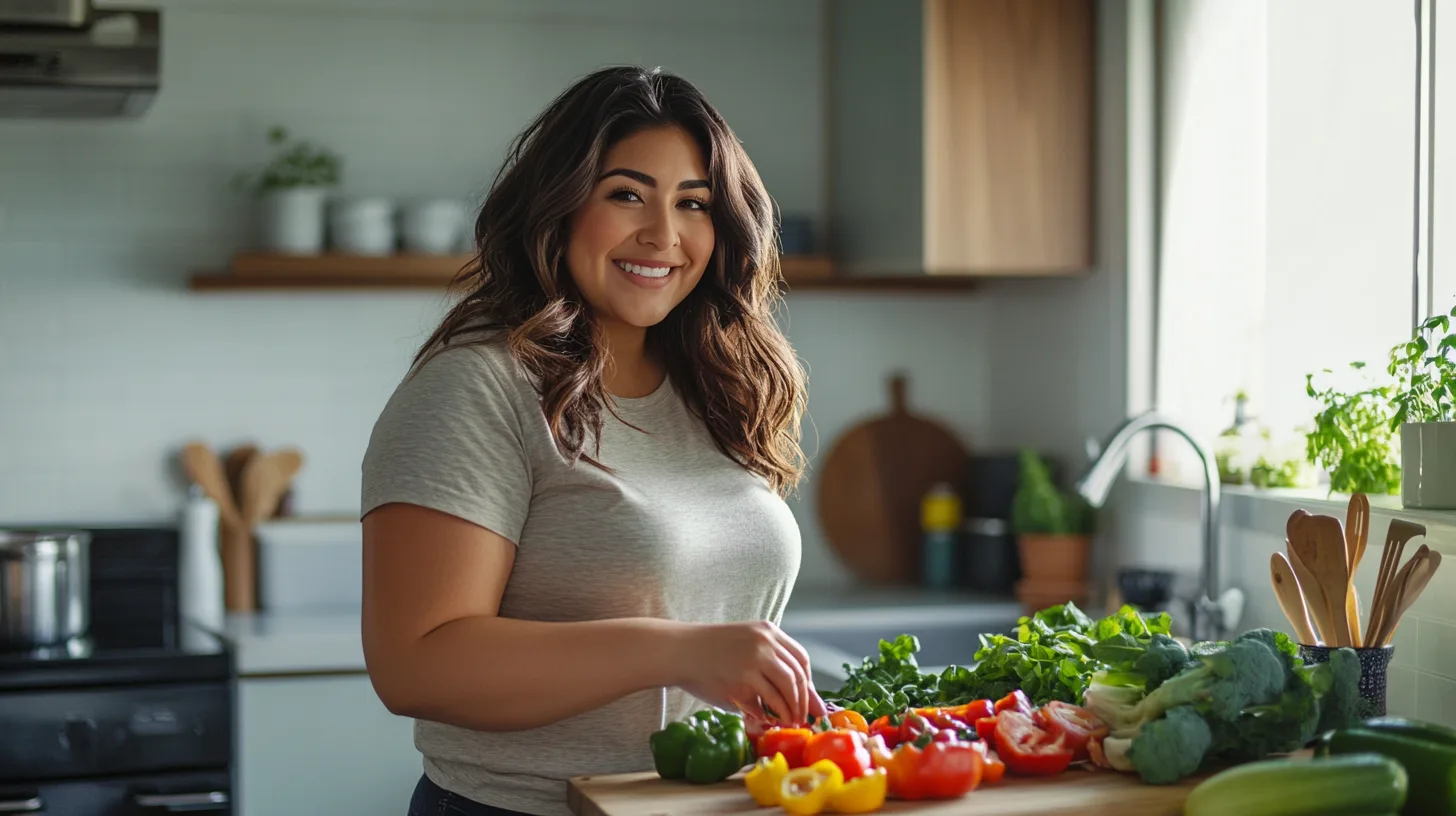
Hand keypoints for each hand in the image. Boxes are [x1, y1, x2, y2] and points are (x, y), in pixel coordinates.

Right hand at [675, 620, 826, 726]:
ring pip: (787, 690)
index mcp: (768, 631)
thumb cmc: (711, 650)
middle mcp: (765, 643)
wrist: (680, 651)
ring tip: (790, 722)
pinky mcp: (742, 681)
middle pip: (798, 676)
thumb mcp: (744, 642)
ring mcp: (754, 661)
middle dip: (805, 701)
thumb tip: (794, 693)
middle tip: (806, 717)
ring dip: (792, 710)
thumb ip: (768, 660)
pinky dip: (772, 715)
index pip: (801, 659)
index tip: (809, 698)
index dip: (809, 682)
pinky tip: (770, 721)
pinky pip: (766, 703)